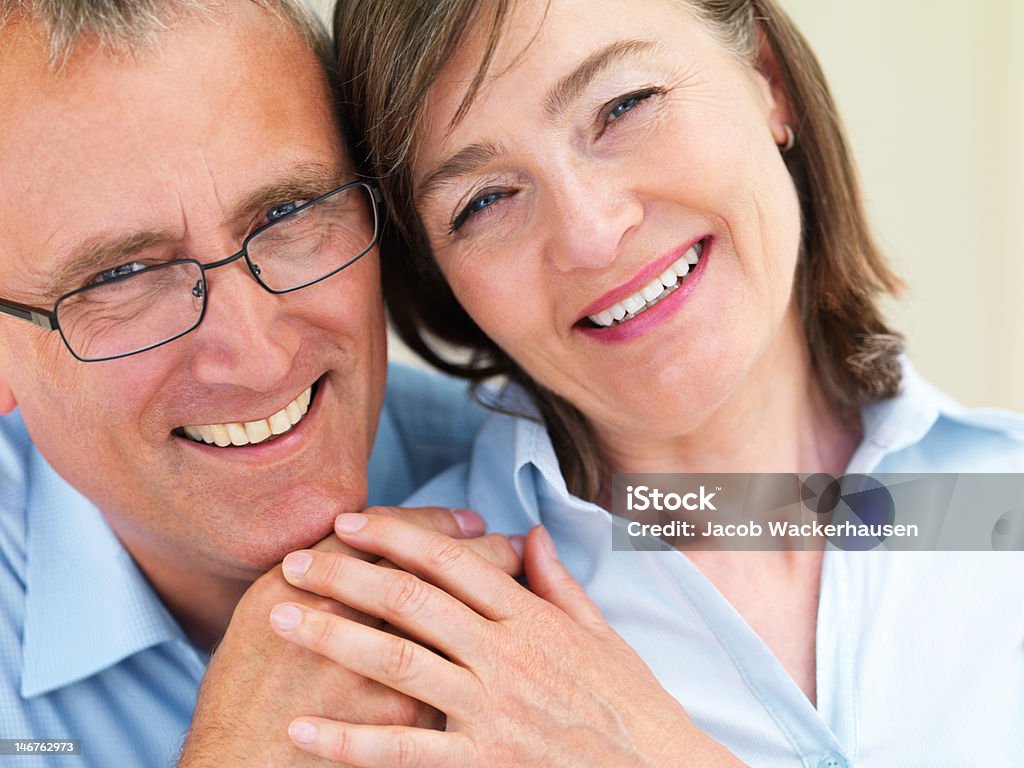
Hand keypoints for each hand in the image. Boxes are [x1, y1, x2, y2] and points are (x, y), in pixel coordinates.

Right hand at [178, 506, 521, 767]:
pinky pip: (451, 678)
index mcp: (315, 582)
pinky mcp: (399, 717)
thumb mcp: (263, 607)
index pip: (394, 535)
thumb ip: (316, 562)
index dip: (439, 524)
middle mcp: (349, 616)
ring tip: (515, 584)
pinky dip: (479, 656)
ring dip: (491, 598)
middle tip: (509, 542)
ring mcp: (380, 668)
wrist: (240, 766)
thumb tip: (361, 529)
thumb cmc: (244, 689)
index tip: (471, 520)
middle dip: (483, 552)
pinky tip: (497, 645)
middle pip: (436, 571)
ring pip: (455, 619)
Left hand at [269, 513, 744, 767]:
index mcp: (531, 616)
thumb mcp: (603, 633)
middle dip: (345, 576)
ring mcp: (493, 709)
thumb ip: (558, 582)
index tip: (347, 523)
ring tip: (280, 619)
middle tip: (293, 561)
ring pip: (397, 662)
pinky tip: (302, 731)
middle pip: (410, 601)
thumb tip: (529, 532)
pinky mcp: (486, 763)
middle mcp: (506, 653)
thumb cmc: (632, 705)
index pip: (451, 561)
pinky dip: (349, 740)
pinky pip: (404, 752)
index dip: (394, 536)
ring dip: (332, 637)